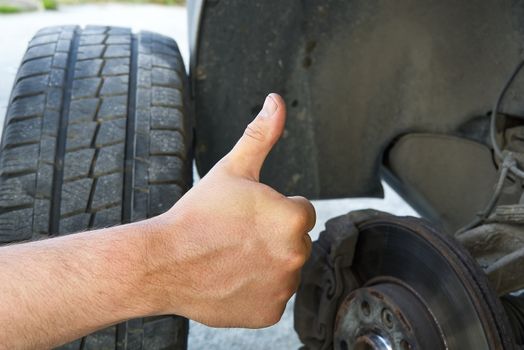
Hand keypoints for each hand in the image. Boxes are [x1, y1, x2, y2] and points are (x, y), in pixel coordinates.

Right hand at [149, 93, 315, 327]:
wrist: (165, 261)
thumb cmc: (198, 214)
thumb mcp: (233, 168)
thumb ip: (261, 135)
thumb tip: (276, 101)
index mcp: (294, 217)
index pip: (300, 211)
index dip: (272, 210)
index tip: (247, 215)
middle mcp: (296, 254)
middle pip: (293, 241)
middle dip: (273, 238)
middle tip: (236, 237)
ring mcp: (283, 287)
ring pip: (283, 269)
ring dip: (266, 264)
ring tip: (232, 258)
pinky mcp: (269, 313)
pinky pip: (271, 297)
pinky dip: (257, 291)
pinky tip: (232, 279)